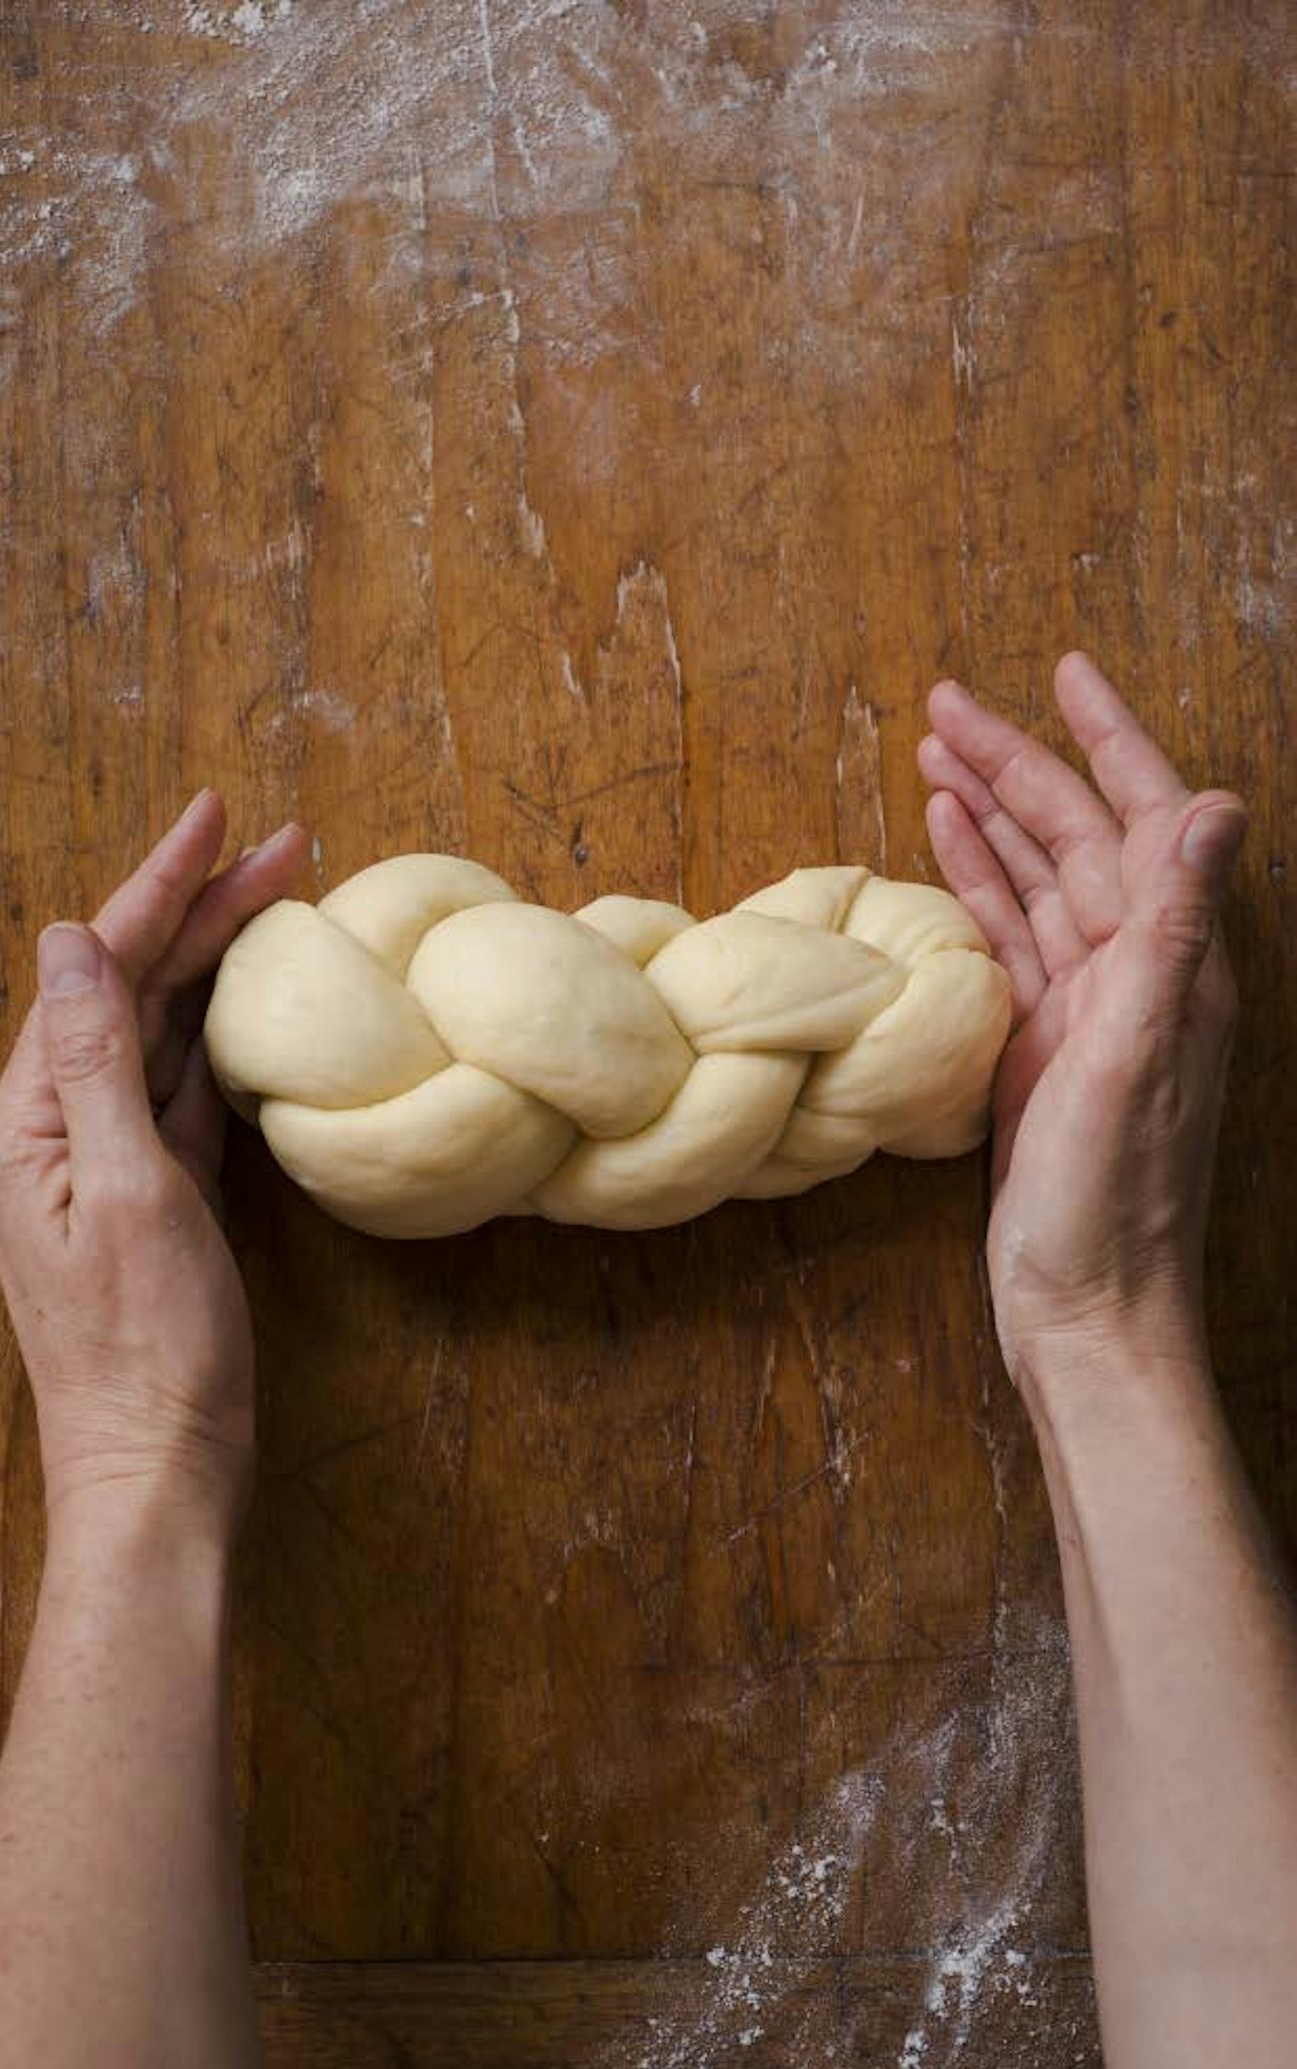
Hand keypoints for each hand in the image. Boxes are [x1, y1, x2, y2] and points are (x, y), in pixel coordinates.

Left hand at [0, 793, 306, 1541]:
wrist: (159, 1470)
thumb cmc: (147, 1348)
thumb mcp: (126, 1192)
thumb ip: (96, 1063)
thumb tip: (66, 942)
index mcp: (26, 1121)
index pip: (99, 970)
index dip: (160, 885)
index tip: (217, 812)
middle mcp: (50, 1130)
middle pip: (131, 989)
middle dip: (201, 909)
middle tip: (284, 844)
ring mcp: (97, 1164)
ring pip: (160, 1032)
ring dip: (216, 962)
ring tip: (280, 896)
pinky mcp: (146, 1195)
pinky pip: (179, 1089)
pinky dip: (218, 1036)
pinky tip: (253, 1002)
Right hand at [917, 653, 1246, 1392]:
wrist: (1087, 1314)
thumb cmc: (1115, 1204)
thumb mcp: (1141, 1057)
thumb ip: (1173, 930)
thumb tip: (1216, 805)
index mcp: (1176, 966)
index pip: (1144, 820)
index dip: (1107, 742)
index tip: (1062, 672)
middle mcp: (1140, 974)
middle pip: (1077, 840)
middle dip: (1016, 764)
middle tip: (943, 703)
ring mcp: (1088, 1010)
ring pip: (1038, 883)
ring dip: (989, 815)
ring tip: (934, 755)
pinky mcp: (1039, 1048)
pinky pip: (1010, 943)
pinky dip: (977, 887)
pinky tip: (945, 848)